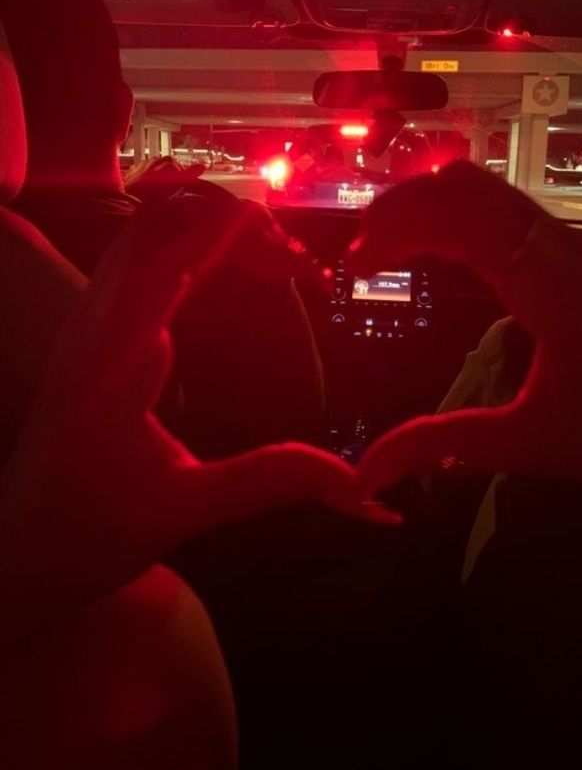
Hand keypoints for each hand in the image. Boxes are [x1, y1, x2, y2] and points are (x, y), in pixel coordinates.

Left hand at [0, 195, 397, 641]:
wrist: (23, 546)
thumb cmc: (94, 533)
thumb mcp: (187, 511)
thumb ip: (270, 480)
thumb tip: (361, 480)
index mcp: (110, 364)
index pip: (168, 259)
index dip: (233, 235)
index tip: (295, 250)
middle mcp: (91, 329)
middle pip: (154, 226)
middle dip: (229, 223)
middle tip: (294, 262)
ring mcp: (85, 325)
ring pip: (141, 234)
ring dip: (208, 229)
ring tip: (275, 263)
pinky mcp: (91, 331)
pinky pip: (135, 259)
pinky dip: (188, 245)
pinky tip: (228, 270)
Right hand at [349, 162, 581, 518]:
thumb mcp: (527, 443)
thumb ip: (441, 447)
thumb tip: (365, 473)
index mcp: (546, 280)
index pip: (455, 212)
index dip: (394, 224)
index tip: (354, 266)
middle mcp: (561, 249)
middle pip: (467, 186)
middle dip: (404, 206)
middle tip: (361, 252)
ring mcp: (577, 250)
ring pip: (492, 195)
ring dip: (434, 210)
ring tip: (389, 248)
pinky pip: (511, 218)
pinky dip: (464, 223)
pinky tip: (442, 257)